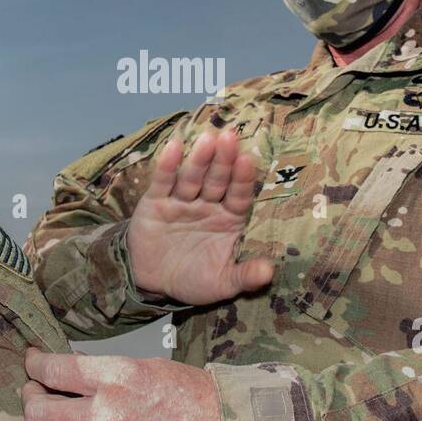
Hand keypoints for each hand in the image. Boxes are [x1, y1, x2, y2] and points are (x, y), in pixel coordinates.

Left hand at [24, 349, 223, 420]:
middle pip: (37, 412)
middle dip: (30, 397)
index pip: (52, 370)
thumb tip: (72, 368)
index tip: (33, 361)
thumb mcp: (149, 365)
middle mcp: (106, 416)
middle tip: (36, 390)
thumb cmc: (195, 396)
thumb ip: (105, 369)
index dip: (35, 364)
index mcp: (116, 378)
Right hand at [126, 127, 272, 304]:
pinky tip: (174, 146)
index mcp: (228, 219)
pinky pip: (163, 181)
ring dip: (200, 159)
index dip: (243, 179)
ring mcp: (181, 201)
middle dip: (224, 160)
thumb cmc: (192, 278)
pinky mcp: (156, 202)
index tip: (248, 161)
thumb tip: (269, 273)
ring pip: (192, 177)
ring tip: (208, 138)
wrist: (152, 282)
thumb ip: (244, 276)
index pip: (238, 196)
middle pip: (217, 180)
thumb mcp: (221, 283)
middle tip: (230, 137)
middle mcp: (207, 205)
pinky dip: (167, 165)